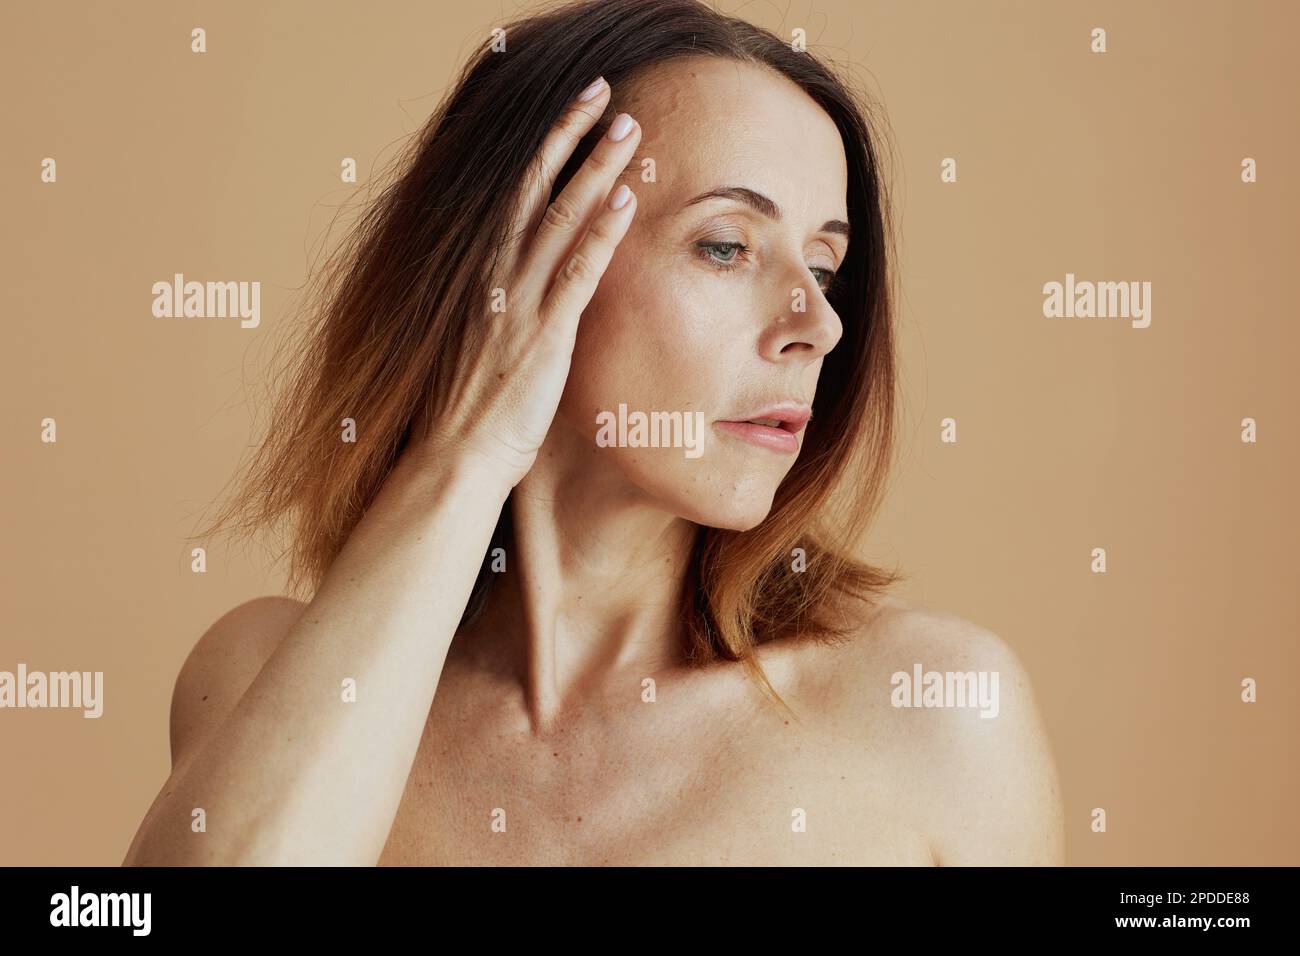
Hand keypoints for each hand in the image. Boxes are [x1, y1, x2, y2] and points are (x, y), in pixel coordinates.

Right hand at [406, 77, 639, 486]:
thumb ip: (505, 304)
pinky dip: (601, 236)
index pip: (515, 195)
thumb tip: (529, 285)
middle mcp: (496, 278)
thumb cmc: (469, 410)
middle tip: (602, 94)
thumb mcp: (481, 343)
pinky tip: (625, 203)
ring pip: (560, 219)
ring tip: (627, 129)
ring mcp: (519, 303)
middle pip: (536, 189)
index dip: (544, 150)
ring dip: (596, 171)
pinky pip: (576, 274)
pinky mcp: (543, 336)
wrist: (456, 458)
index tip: (571, 115)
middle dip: (571, 137)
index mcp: (481, 275)